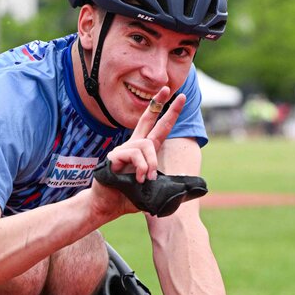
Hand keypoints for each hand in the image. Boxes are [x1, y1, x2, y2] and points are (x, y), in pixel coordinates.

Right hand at [90, 86, 185, 219]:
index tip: (180, 98)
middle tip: (167, 88)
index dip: (169, 113)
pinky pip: (134, 155)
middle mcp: (133, 145)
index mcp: (143, 151)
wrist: (108, 206)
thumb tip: (187, 189)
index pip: (158, 128)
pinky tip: (138, 179)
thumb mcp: (153, 189)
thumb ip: (165, 183)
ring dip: (151, 163)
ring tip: (147, 179)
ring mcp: (122, 149)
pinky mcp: (114, 156)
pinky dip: (141, 168)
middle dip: (158, 102)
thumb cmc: (128, 197)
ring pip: (146, 145)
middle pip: (147, 119)